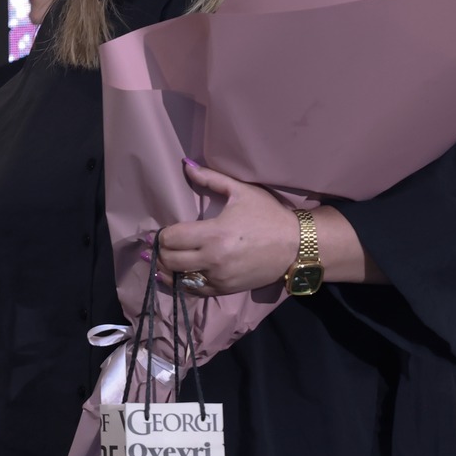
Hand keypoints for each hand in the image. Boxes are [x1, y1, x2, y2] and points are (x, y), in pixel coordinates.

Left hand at [154, 160, 300, 295]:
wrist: (297, 245)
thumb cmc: (269, 215)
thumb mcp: (242, 191)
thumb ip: (211, 178)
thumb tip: (186, 164)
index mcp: (214, 233)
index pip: (171, 238)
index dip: (161, 234)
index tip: (159, 231)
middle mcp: (213, 259)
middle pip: (169, 260)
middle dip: (161, 251)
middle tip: (158, 245)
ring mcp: (220, 277)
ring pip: (179, 278)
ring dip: (167, 269)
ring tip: (162, 260)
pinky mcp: (227, 289)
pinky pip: (195, 291)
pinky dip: (183, 283)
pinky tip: (176, 275)